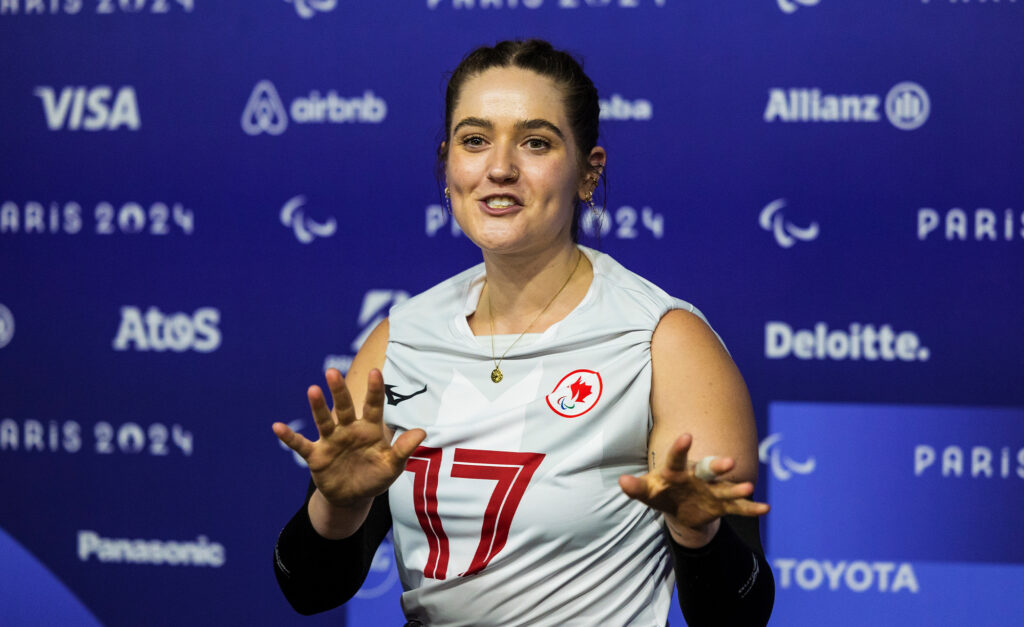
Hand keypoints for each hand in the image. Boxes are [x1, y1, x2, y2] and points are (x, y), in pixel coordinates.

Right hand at [273, 368, 425, 508]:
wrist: (353, 497)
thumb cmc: (375, 476)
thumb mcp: (392, 466)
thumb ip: (403, 450)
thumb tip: (422, 432)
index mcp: (369, 429)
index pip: (373, 406)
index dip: (374, 390)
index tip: (375, 371)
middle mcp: (348, 429)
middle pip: (343, 407)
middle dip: (338, 391)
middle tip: (332, 372)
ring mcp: (331, 441)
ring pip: (323, 420)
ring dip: (317, 406)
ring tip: (313, 390)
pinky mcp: (316, 455)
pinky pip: (301, 444)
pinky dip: (289, 437)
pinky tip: (277, 427)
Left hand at [618, 434, 768, 546]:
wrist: (678, 509)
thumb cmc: (660, 493)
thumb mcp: (647, 492)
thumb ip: (636, 488)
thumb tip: (621, 482)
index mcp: (676, 471)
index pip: (676, 458)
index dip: (680, 448)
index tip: (686, 436)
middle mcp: (697, 476)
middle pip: (708, 469)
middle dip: (717, 466)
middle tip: (727, 462)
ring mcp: (711, 490)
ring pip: (725, 487)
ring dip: (736, 487)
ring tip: (748, 487)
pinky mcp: (721, 505)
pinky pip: (737, 507)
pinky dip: (751, 508)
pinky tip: (766, 508)